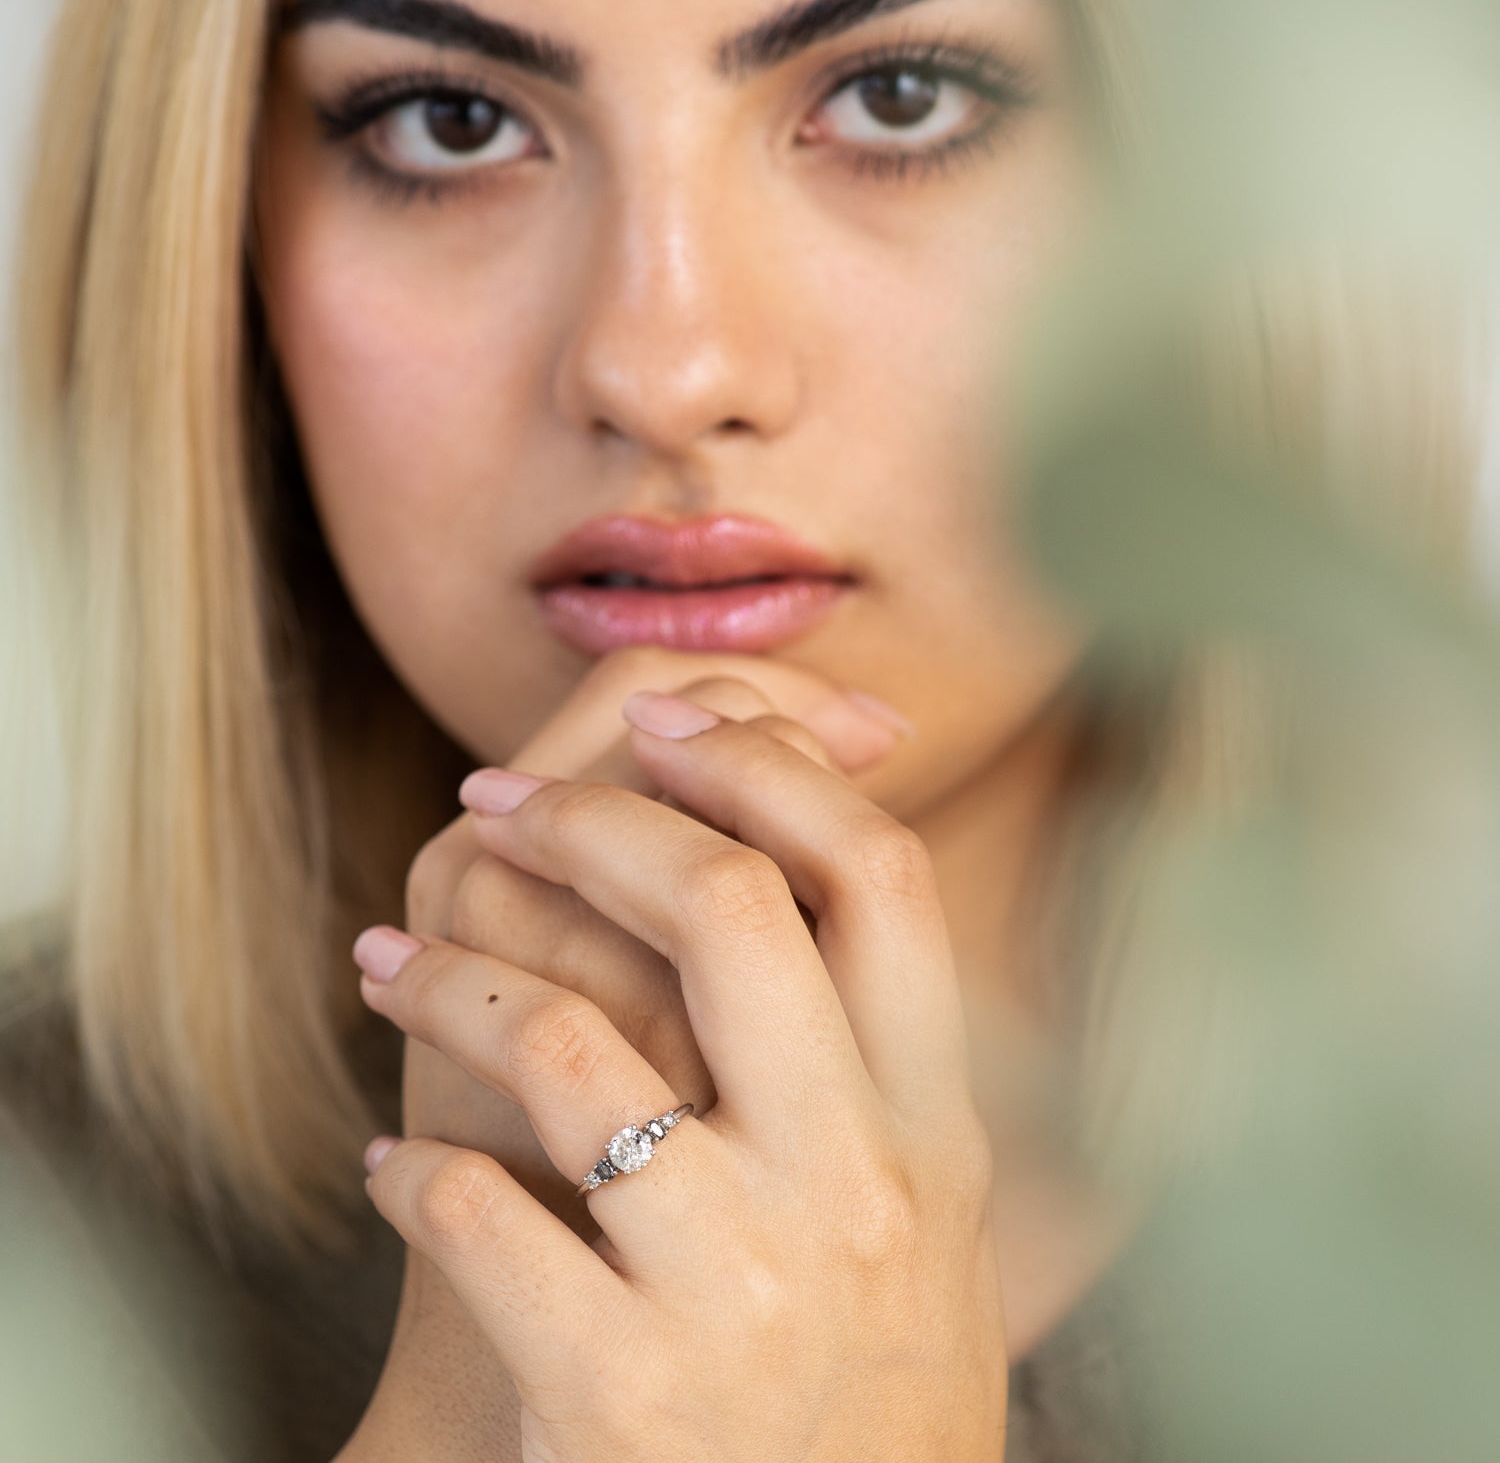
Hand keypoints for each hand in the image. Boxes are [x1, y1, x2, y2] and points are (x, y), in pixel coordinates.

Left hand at [358, 694, 1006, 1461]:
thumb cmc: (858, 1378)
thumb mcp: (916, 1207)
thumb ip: (873, 1046)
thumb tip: (783, 836)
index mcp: (930, 1125)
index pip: (878, 872)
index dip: (766, 763)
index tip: (659, 722)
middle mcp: (853, 1184)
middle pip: (724, 903)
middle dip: (591, 818)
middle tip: (494, 801)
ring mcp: (740, 1283)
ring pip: (565, 1035)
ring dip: (446, 975)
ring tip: (388, 959)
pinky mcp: (620, 1389)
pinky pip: (476, 1212)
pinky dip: (411, 1170)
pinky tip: (396, 1166)